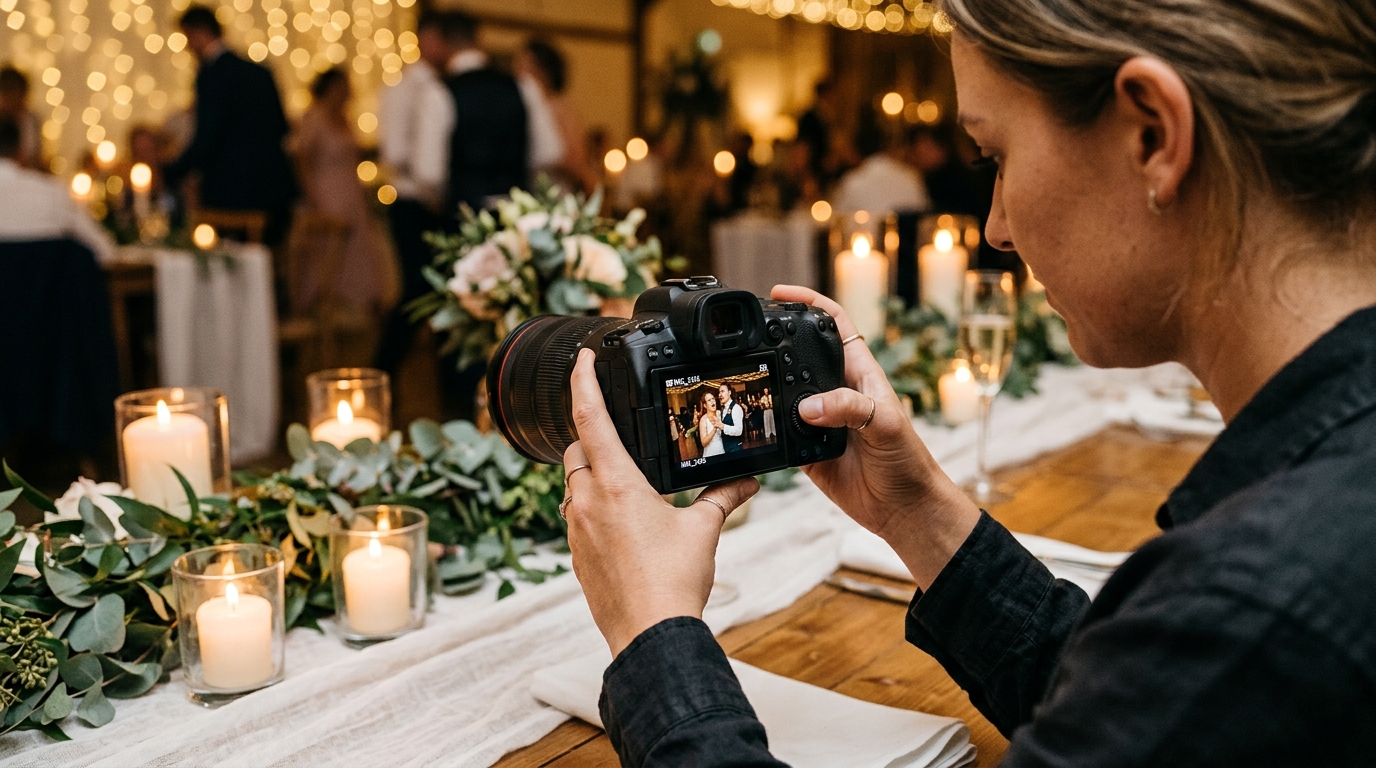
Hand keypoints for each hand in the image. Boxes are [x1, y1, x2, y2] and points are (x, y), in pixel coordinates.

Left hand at [562, 349, 757, 656]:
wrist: (650, 634)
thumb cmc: (673, 582)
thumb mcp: (703, 530)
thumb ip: (723, 497)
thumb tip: (747, 481)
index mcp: (616, 483)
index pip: (590, 417)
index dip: (583, 381)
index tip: (583, 359)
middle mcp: (587, 501)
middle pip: (577, 450)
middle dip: (594, 438)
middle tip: (622, 436)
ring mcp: (577, 530)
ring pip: (573, 485)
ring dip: (592, 476)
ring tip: (626, 483)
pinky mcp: (576, 556)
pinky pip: (576, 517)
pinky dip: (592, 509)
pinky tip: (622, 524)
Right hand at [770, 285, 981, 588]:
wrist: (903, 507)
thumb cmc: (907, 460)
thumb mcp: (885, 425)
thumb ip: (850, 408)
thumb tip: (808, 407)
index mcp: (859, 373)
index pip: (833, 325)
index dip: (808, 303)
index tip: (779, 294)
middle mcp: (837, 391)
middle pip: (801, 355)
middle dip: (776, 342)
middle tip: (749, 337)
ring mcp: (820, 419)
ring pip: (785, 393)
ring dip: (767, 387)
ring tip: (745, 380)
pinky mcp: (806, 448)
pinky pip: (779, 433)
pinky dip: (766, 429)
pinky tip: (754, 426)